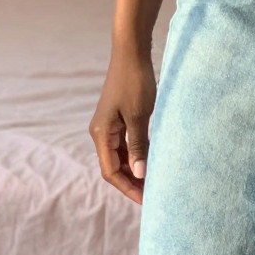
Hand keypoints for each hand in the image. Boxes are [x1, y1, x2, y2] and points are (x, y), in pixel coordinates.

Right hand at [89, 50, 158, 204]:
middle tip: (153, 197)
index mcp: (101, 134)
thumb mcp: (138, 116)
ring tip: (153, 183)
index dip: (128, 188)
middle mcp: (101, 133)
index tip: (146, 201)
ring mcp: (109, 126)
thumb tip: (139, 174)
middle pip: (114, 167)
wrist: (131, 53)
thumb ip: (138, 146)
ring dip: (134, 171)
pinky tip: (150, 163)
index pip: (111, 171)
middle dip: (131, 183)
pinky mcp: (118, 119)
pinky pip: (125, 145)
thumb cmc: (135, 82)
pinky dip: (136, 156)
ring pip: (120, 157)